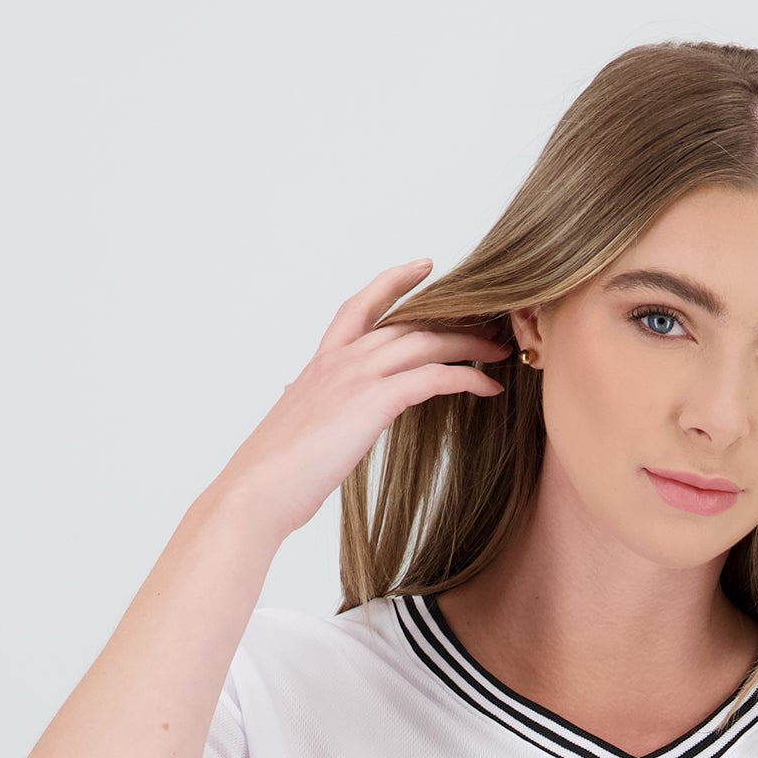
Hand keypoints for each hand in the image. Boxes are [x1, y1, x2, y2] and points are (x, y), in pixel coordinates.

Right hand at [213, 260, 508, 544]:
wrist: (256, 491)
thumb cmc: (274, 476)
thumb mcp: (300, 434)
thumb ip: (321, 418)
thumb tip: (328, 428)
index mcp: (320, 365)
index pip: (359, 305)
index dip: (394, 281)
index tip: (425, 266)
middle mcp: (340, 360)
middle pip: (407, 321)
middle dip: (454, 319)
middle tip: (489, 323)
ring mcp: (356, 377)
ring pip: (426, 342)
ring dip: (470, 344)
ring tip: (500, 351)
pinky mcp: (374, 402)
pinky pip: (433, 377)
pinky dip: (466, 378)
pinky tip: (489, 387)